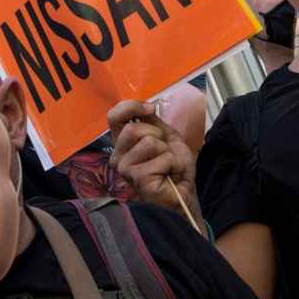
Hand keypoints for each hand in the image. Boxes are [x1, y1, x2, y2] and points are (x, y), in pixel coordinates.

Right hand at [107, 100, 199, 220]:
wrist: (185, 192)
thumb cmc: (174, 168)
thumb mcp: (166, 137)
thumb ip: (153, 122)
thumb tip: (146, 106)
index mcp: (123, 144)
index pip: (114, 116)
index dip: (131, 107)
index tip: (150, 109)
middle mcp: (118, 156)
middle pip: (133, 129)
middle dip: (157, 135)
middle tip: (164, 151)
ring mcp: (125, 169)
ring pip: (148, 142)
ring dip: (166, 151)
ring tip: (167, 164)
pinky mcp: (137, 179)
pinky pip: (161, 158)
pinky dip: (172, 163)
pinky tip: (168, 174)